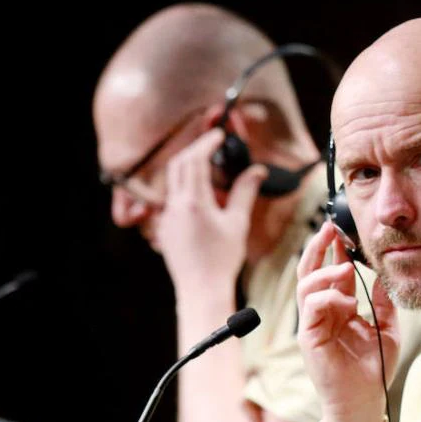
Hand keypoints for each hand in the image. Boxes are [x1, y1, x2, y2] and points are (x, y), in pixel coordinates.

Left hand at [154, 128, 265, 295]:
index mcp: (194, 202)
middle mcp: (175, 205)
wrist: (201, 287)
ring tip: (207, 164)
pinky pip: (171, 197)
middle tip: (211, 143)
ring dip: (188, 166)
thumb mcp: (237, 223)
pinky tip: (199, 192)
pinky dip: (183, 185)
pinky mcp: (164, 226)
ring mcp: (166, 215)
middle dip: (194, 149)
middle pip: (179, 164)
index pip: (196, 160)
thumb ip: (244, 192)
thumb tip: (256, 170)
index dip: (206, 142)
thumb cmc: (222, 259)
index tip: (218, 134)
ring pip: (172, 180)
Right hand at [296, 221, 399, 421]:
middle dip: (318, 247)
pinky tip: (346, 302)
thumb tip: (384, 275)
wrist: (364, 402)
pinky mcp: (309, 339)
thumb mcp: (387, 329)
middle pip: (310, 272)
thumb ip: (383, 302)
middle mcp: (322, 314)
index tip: (345, 231)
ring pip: (306, 286)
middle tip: (330, 228)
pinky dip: (327, 299)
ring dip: (324, 272)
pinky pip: (311, 309)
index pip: (331, 272)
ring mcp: (313, 325)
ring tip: (344, 269)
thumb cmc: (373, 371)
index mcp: (338, 309)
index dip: (335, 250)